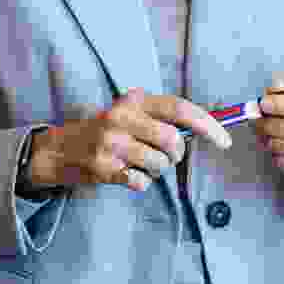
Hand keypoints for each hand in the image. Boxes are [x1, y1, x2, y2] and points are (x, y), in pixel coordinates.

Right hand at [30, 88, 232, 192]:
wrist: (59, 150)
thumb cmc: (103, 132)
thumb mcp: (129, 114)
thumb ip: (160, 118)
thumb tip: (206, 129)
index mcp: (133, 100)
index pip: (179, 108)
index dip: (207, 125)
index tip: (224, 141)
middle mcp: (121, 118)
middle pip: (172, 140)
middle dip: (177, 155)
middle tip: (167, 157)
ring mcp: (110, 143)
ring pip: (160, 164)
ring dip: (157, 171)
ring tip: (140, 164)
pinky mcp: (103, 167)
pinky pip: (141, 182)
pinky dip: (141, 182)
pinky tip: (126, 174)